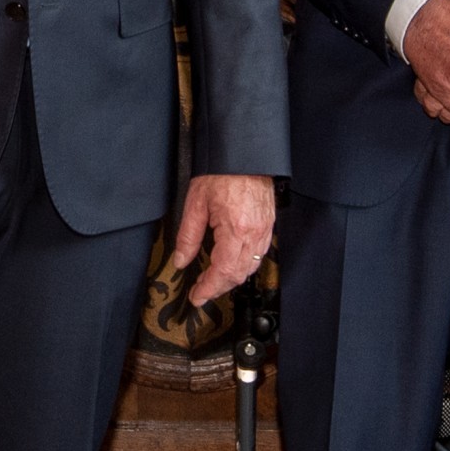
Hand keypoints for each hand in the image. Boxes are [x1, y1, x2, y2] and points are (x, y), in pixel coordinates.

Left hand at [166, 171, 277, 306]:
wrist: (244, 153)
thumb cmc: (220, 173)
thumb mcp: (195, 203)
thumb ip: (188, 236)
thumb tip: (181, 261)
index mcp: (235, 230)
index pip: (222, 272)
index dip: (208, 288)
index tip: (196, 297)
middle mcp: (254, 235)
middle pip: (238, 275)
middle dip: (219, 287)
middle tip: (200, 292)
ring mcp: (264, 231)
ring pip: (250, 267)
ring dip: (232, 279)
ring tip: (213, 281)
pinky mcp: (268, 225)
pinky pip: (259, 255)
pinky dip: (244, 266)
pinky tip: (231, 265)